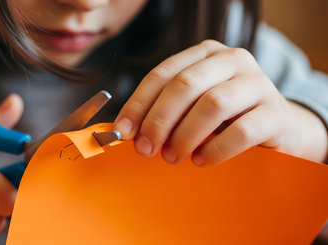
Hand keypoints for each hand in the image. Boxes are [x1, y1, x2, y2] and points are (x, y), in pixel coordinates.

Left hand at [115, 40, 327, 165]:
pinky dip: (215, 149)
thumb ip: (167, 111)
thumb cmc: (225, 117)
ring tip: (173, 157)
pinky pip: (241, 131)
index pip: (163, 73)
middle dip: (159, 120)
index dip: (138, 103)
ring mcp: (257, 83)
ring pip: (212, 104)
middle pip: (184, 84)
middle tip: (146, 149)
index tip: (123, 131)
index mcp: (205, 54)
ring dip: (185, 135)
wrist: (277, 127)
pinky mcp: (275, 112)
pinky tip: (201, 160)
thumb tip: (130, 131)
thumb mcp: (193, 106)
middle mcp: (232, 60)